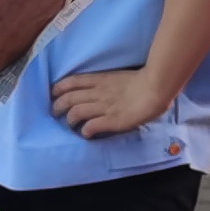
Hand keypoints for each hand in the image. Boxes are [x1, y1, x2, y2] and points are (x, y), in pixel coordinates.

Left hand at [48, 65, 170, 136]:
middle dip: (58, 105)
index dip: (59, 88)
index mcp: (100, 79)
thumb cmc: (144, 81)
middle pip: (69, 98)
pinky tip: (86, 134)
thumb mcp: (119, 77)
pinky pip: (91, 126)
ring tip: (69, 125)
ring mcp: (104, 107)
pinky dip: (85, 131)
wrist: (155, 88)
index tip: (54, 93)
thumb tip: (100, 90)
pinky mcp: (111, 120)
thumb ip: (108, 83)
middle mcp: (98, 93)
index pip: (73, 81)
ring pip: (76, 112)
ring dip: (69, 120)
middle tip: (55, 112)